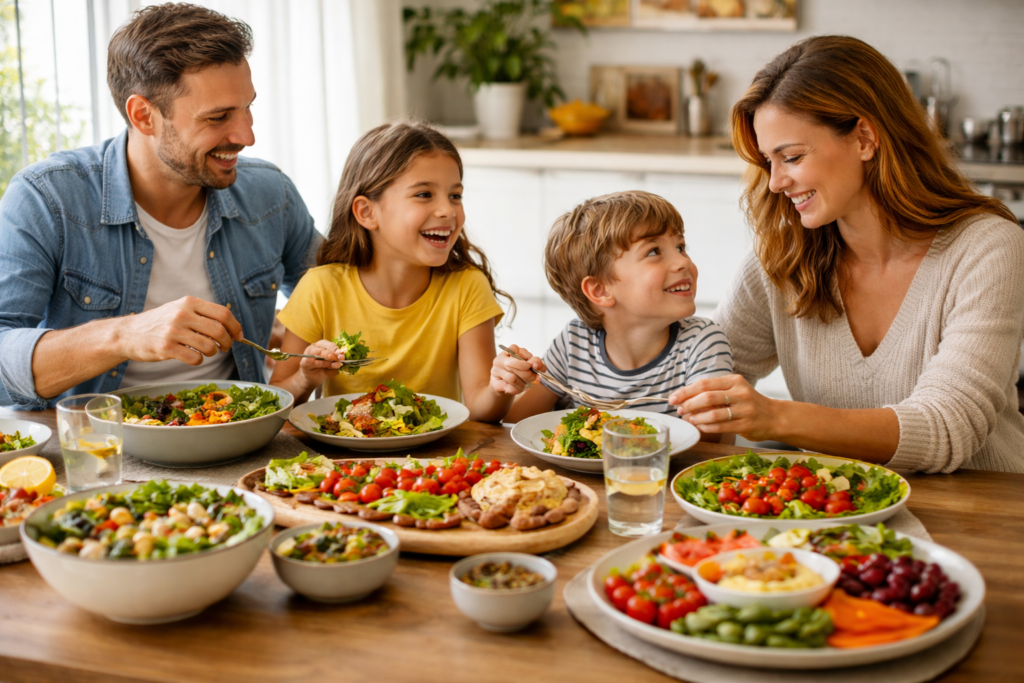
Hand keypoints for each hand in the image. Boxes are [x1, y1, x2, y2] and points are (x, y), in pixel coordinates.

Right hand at [118, 296, 241, 364]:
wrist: (128, 334)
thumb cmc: (159, 323)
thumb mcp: (179, 309)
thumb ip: (202, 314)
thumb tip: (231, 327)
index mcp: (189, 302)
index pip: (223, 314)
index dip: (236, 327)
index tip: (239, 337)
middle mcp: (182, 314)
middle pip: (219, 331)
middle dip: (227, 342)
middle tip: (225, 348)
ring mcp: (173, 331)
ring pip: (209, 346)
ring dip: (212, 353)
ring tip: (206, 352)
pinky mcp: (166, 348)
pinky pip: (195, 358)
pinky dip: (199, 360)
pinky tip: (193, 357)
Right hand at [298, 340, 343, 387]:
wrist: (312, 379)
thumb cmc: (323, 370)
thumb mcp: (332, 366)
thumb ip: (336, 363)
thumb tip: (341, 360)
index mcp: (322, 346)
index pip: (329, 344)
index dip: (336, 348)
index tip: (342, 353)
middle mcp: (314, 347)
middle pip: (324, 346)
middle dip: (333, 352)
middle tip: (339, 358)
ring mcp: (308, 354)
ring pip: (317, 352)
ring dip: (327, 358)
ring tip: (332, 364)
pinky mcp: (303, 362)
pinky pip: (311, 361)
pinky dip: (320, 363)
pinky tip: (325, 366)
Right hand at [490, 344, 545, 395]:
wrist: (507, 386)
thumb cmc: (520, 372)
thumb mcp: (531, 365)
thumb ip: (536, 362)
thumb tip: (537, 365)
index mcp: (510, 351)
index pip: (519, 351)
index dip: (529, 359)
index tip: (535, 366)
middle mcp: (501, 359)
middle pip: (515, 365)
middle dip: (528, 374)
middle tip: (535, 378)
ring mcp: (495, 370)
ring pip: (513, 378)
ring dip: (523, 384)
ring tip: (526, 385)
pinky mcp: (494, 382)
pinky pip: (509, 387)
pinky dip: (517, 390)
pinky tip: (518, 388)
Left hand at [669, 374, 777, 441]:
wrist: (774, 417)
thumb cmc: (748, 403)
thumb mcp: (734, 391)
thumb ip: (713, 393)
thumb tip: (685, 400)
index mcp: (734, 381)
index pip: (704, 384)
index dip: (686, 391)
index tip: (673, 398)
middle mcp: (740, 393)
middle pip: (707, 397)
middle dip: (688, 404)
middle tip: (680, 410)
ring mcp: (744, 409)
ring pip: (713, 413)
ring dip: (696, 418)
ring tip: (690, 419)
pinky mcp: (746, 425)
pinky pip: (720, 426)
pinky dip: (706, 427)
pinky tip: (700, 426)